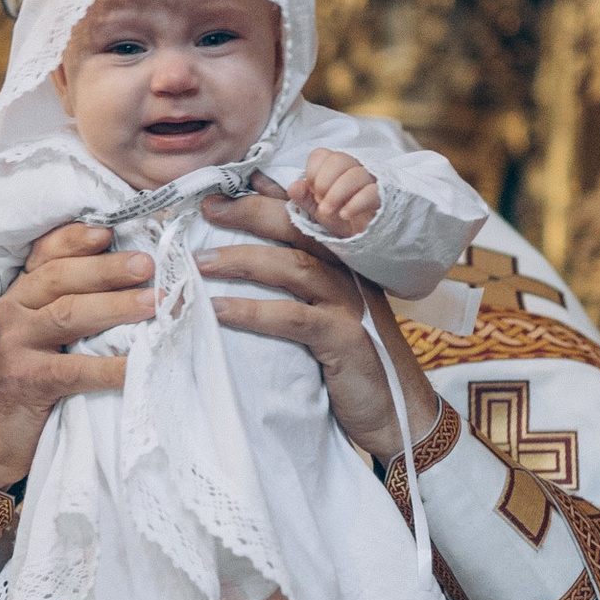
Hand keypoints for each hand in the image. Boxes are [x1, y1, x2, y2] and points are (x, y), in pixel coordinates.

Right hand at [0, 222, 148, 489]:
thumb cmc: (35, 375)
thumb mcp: (45, 331)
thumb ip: (74, 303)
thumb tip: (140, 278)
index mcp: (21, 291)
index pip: (47, 253)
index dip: (77, 238)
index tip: (112, 231)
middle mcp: (13, 310)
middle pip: (61, 278)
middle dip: (107, 269)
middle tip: (148, 264)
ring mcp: (15, 345)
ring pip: (68, 314)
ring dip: (115, 306)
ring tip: (154, 303)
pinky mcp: (27, 381)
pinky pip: (75, 370)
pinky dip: (111, 367)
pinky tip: (140, 365)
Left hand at [199, 184, 443, 462]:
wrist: (399, 414)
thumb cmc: (354, 362)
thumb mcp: (328, 314)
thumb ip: (298, 282)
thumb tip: (251, 256)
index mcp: (345, 261)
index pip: (306, 214)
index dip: (267, 194)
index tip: (225, 185)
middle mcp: (351, 273)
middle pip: (298, 227)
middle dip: (249, 213)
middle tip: (207, 208)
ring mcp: (350, 304)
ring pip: (293, 266)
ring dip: (242, 260)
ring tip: (200, 263)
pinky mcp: (345, 339)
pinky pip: (292, 318)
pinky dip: (253, 312)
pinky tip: (220, 311)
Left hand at [291, 146, 381, 240]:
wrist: (361, 238)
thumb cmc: (338, 217)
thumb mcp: (317, 210)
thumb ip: (304, 198)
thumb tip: (294, 187)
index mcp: (334, 167)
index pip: (321, 154)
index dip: (312, 172)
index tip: (312, 191)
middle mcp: (353, 168)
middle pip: (339, 159)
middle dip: (324, 182)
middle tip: (320, 202)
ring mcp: (369, 181)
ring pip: (356, 174)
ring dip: (337, 194)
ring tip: (327, 212)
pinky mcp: (382, 196)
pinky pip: (372, 192)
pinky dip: (355, 204)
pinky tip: (344, 215)